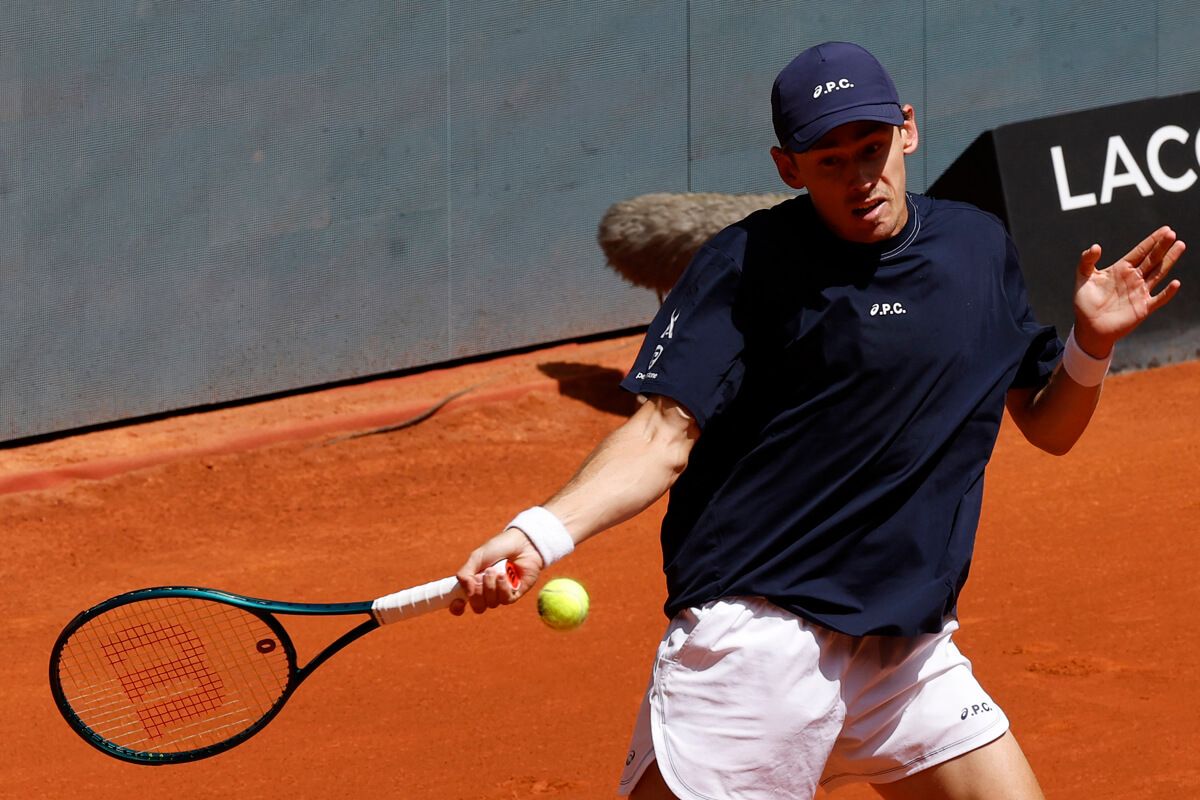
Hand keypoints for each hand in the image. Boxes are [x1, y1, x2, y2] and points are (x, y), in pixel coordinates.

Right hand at [450, 526, 543, 615]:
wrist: (521, 543)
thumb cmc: (498, 548)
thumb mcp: (476, 557)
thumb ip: (465, 574)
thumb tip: (467, 593)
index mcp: (474, 583)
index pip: (462, 603)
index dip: (457, 607)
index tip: (458, 602)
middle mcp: (486, 592)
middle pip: (478, 607)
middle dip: (477, 594)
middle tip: (480, 576)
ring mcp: (500, 594)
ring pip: (491, 603)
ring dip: (490, 587)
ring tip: (494, 570)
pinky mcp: (515, 594)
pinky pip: (505, 600)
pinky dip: (502, 588)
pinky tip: (503, 575)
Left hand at [1072, 226, 1184, 356]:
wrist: (1088, 327)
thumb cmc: (1085, 302)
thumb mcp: (1083, 278)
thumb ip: (1086, 261)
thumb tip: (1096, 246)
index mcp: (1121, 269)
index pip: (1140, 252)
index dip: (1152, 241)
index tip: (1165, 230)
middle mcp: (1134, 278)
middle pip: (1152, 259)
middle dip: (1162, 246)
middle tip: (1172, 233)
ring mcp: (1140, 292)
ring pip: (1158, 273)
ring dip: (1169, 261)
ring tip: (1180, 246)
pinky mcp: (1143, 308)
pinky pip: (1158, 299)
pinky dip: (1167, 292)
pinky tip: (1175, 283)